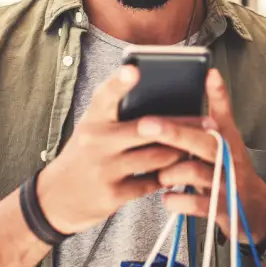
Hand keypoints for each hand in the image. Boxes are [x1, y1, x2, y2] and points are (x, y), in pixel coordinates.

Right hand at [38, 65, 184, 234]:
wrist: (57, 197)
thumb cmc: (86, 152)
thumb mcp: (93, 127)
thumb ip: (118, 112)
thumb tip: (161, 93)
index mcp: (92, 118)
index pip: (105, 95)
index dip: (119, 82)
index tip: (134, 69)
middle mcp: (96, 141)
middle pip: (145, 129)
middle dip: (180, 126)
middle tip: (208, 122)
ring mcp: (104, 169)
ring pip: (156, 157)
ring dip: (179, 153)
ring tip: (197, 147)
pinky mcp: (113, 194)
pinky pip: (151, 183)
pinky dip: (167, 177)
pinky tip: (179, 173)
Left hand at [145, 69, 265, 243]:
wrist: (255, 211)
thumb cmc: (231, 169)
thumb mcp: (229, 140)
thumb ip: (217, 111)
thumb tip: (210, 74)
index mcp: (229, 139)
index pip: (224, 113)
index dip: (218, 94)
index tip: (209, 73)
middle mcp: (229, 158)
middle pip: (202, 141)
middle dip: (172, 133)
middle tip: (145, 125)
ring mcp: (226, 184)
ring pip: (192, 172)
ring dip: (169, 172)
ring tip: (161, 175)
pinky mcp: (220, 209)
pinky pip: (191, 202)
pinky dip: (175, 200)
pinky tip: (168, 197)